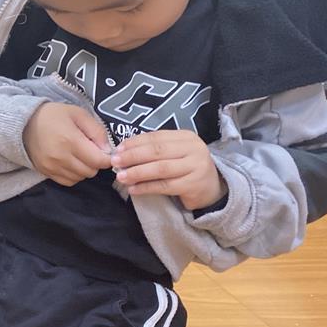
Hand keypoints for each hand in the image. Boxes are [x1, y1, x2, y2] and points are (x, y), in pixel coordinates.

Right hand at [23, 103, 112, 185]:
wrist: (24, 123)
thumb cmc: (53, 115)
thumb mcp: (78, 114)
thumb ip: (96, 130)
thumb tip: (108, 150)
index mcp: (71, 140)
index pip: (99, 160)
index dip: (106, 157)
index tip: (104, 150)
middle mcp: (61, 157)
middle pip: (91, 171)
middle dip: (95, 162)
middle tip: (90, 150)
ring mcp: (52, 167)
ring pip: (81, 178)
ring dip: (84, 169)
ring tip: (79, 155)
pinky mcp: (46, 173)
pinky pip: (68, 181)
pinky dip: (74, 174)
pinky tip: (70, 163)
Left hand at [111, 130, 225, 210]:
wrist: (212, 188)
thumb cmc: (186, 168)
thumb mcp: (174, 153)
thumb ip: (155, 149)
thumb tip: (123, 151)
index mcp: (186, 137)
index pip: (156, 137)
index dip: (135, 143)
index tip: (117, 149)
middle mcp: (193, 149)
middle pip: (157, 151)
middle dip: (133, 156)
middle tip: (115, 162)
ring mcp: (196, 167)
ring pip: (160, 169)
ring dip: (137, 173)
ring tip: (121, 176)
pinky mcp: (194, 185)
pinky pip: (165, 186)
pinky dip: (147, 187)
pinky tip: (134, 189)